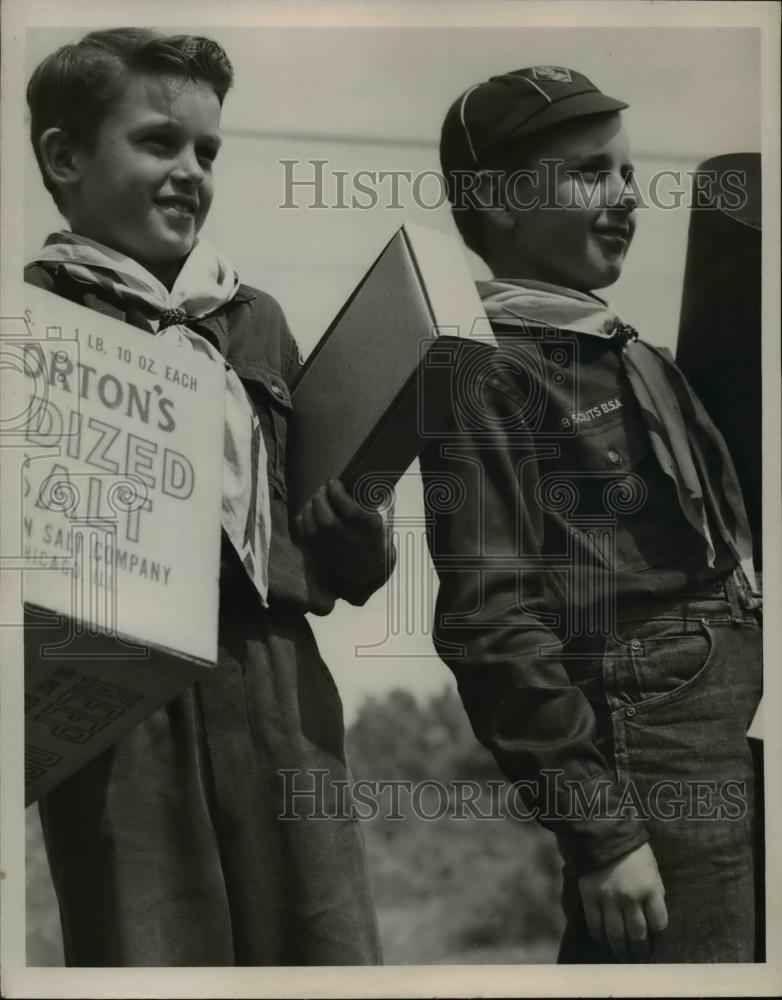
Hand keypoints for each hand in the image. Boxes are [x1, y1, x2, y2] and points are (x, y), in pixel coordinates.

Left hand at [294, 477, 393, 585]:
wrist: (370, 570)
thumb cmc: (373, 537)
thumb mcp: (377, 520)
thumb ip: (362, 503)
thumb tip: (339, 484)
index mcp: (370, 530)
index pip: (349, 511)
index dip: (336, 493)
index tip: (333, 482)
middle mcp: (351, 543)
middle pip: (327, 521)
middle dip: (319, 500)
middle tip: (320, 491)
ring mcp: (335, 553)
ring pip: (313, 531)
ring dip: (308, 510)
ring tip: (313, 501)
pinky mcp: (322, 558)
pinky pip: (305, 539)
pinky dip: (302, 523)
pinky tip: (307, 514)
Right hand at [578, 843, 667, 960]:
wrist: (602, 832)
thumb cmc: (632, 850)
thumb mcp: (651, 869)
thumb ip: (653, 892)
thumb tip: (653, 915)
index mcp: (650, 888)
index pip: (659, 923)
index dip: (658, 935)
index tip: (654, 939)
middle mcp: (631, 897)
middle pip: (638, 934)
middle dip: (640, 950)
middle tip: (639, 957)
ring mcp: (608, 898)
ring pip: (616, 934)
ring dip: (621, 949)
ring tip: (623, 956)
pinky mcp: (590, 897)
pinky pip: (595, 925)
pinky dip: (600, 938)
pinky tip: (604, 942)